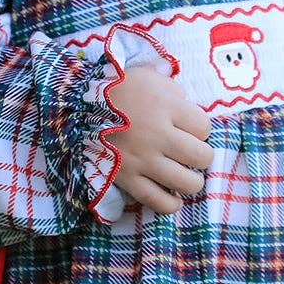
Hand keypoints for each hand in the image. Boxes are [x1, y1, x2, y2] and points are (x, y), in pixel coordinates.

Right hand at [105, 64, 214, 214]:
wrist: (79, 106)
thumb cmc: (121, 90)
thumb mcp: (152, 79)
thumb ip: (177, 95)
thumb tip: (191, 118)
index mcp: (165, 107)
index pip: (204, 127)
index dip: (200, 129)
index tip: (190, 128)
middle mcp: (156, 136)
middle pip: (201, 156)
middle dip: (201, 155)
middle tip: (191, 152)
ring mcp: (142, 160)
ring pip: (187, 183)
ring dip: (192, 180)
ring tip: (185, 174)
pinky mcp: (127, 179)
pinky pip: (158, 202)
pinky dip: (171, 204)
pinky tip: (174, 196)